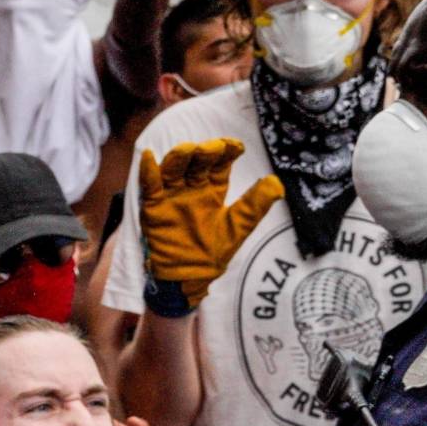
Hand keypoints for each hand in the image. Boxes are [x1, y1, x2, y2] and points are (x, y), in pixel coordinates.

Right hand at [136, 142, 281, 307]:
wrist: (189, 278)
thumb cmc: (213, 253)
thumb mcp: (238, 227)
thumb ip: (255, 205)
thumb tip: (277, 183)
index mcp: (213, 189)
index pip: (221, 163)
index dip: (227, 151)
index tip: (236, 146)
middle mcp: (192, 187)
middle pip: (197, 162)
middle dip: (205, 152)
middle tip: (213, 148)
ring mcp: (172, 195)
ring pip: (174, 168)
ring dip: (179, 157)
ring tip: (187, 150)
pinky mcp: (154, 207)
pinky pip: (149, 186)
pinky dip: (148, 172)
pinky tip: (149, 157)